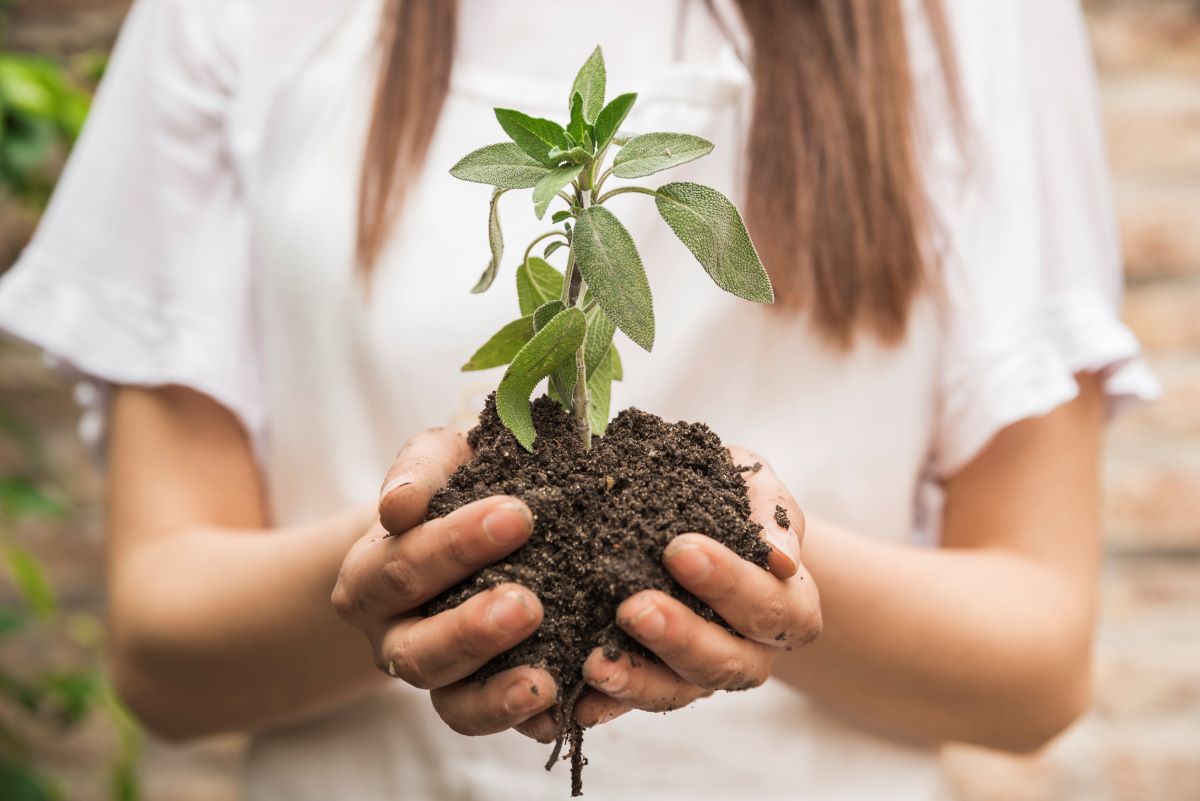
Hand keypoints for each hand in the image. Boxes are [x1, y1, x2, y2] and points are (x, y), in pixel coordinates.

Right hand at [331, 429, 556, 734]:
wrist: (472, 530)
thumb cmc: (452, 489)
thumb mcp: (437, 462)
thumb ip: (420, 469)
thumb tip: (399, 505)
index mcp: (370, 576)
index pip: (402, 565)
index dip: (454, 545)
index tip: (518, 514)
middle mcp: (393, 637)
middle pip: (418, 648)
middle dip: (472, 630)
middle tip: (529, 604)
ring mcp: (436, 676)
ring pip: (450, 702)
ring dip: (496, 692)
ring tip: (544, 678)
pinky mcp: (478, 701)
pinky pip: (496, 724)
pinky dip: (527, 723)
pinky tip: (564, 709)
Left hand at [525, 446, 821, 733]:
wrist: (705, 523)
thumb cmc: (735, 500)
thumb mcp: (757, 487)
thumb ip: (772, 512)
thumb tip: (780, 558)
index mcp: (789, 607)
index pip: (768, 605)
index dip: (729, 582)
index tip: (680, 549)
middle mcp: (751, 653)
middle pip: (725, 661)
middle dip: (678, 637)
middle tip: (634, 608)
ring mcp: (703, 675)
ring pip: (679, 691)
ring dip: (637, 680)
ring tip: (596, 663)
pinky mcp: (658, 685)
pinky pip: (633, 703)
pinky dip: (607, 705)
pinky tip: (576, 701)